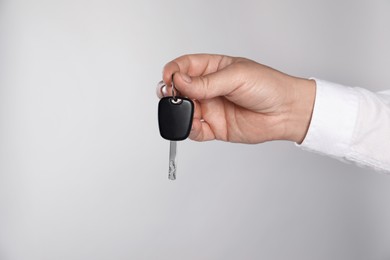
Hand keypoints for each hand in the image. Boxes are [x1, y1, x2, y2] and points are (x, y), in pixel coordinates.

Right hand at [157, 54, 315, 143]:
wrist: (286, 112)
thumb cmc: (268, 87)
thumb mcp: (237, 76)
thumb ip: (206, 82)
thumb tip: (179, 80)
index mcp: (214, 68)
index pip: (185, 66)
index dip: (173, 71)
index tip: (169, 78)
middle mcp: (209, 88)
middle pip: (180, 89)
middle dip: (171, 92)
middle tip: (172, 96)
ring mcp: (211, 108)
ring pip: (184, 110)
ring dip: (179, 112)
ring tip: (186, 111)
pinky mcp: (215, 128)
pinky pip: (195, 130)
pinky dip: (189, 129)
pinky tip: (192, 125)